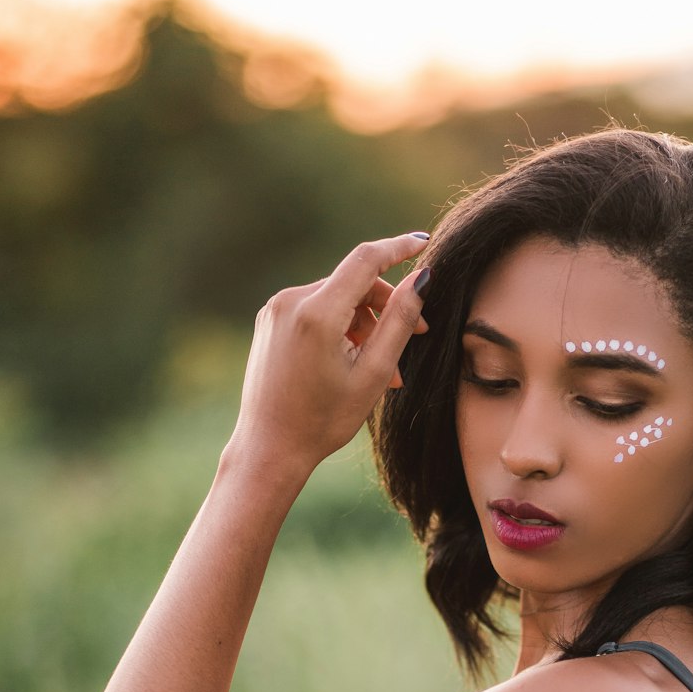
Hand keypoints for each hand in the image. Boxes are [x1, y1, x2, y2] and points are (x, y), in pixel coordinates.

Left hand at [226, 232, 430, 488]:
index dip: (398, 248)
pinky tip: (352, 365)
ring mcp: (276, 311)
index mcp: (317, 313)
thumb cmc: (323, 420)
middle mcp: (291, 301)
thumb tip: (421, 279)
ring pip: (336, 301)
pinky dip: (340, 331)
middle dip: (386, 309)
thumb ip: (400, 321)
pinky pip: (315, 313)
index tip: (423, 243)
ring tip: (382, 372)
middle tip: (416, 339)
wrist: (269, 448)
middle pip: (353, 284)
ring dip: (365, 326)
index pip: (366, 260)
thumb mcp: (373, 373)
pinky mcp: (269, 323)